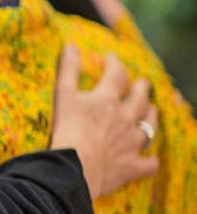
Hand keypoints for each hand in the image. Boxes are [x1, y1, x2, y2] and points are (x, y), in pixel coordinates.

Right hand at [50, 45, 158, 198]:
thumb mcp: (63, 96)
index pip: (115, 75)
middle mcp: (125, 118)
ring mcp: (131, 143)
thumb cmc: (66, 130)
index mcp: (107, 100)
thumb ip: (68, 70)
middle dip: (141, 88)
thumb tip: (70, 45)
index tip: (111, 59)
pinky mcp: (131, 166)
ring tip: (151, 111)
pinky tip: (150, 160)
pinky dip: (150, 161)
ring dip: (151, 117)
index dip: (114, 65)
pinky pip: (148, 164)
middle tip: (142, 83)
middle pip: (140, 99)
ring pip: (149, 127)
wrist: (74, 167)